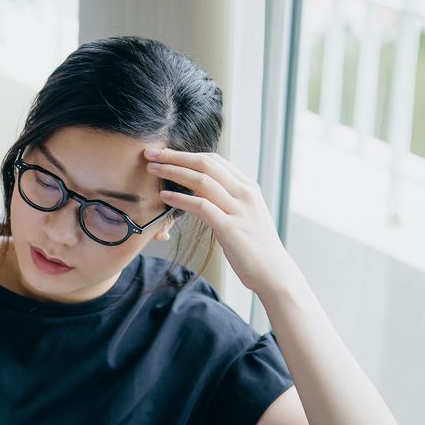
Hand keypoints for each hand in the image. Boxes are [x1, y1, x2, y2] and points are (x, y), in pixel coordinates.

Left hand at [144, 147, 298, 294]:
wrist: (273, 272)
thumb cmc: (254, 245)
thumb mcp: (243, 213)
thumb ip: (225, 198)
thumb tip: (198, 189)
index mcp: (248, 187)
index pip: (214, 160)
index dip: (186, 153)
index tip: (163, 152)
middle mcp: (245, 194)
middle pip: (205, 164)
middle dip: (175, 156)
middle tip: (151, 153)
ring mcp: (239, 210)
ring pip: (202, 181)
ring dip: (173, 172)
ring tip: (152, 170)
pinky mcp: (231, 228)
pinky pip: (202, 207)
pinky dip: (180, 199)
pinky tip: (165, 196)